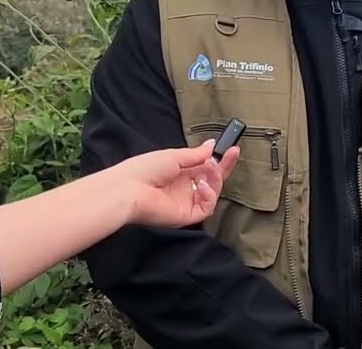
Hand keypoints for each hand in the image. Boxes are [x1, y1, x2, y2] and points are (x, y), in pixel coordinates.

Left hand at [109, 139, 240, 226]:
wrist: (129, 189)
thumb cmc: (145, 168)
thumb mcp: (174, 156)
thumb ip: (196, 154)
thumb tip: (212, 145)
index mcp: (180, 172)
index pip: (205, 166)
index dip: (220, 159)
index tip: (232, 148)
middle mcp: (185, 188)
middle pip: (212, 180)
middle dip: (224, 167)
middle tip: (232, 154)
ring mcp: (186, 202)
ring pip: (212, 193)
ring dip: (216, 179)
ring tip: (209, 169)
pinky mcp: (187, 216)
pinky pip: (206, 208)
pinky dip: (209, 196)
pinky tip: (202, 186)